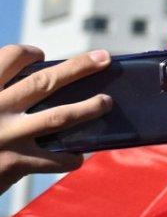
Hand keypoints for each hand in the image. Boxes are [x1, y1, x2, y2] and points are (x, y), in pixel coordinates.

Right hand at [0, 44, 116, 186]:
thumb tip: (29, 87)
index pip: (9, 58)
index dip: (28, 53)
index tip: (39, 55)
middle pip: (44, 82)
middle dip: (78, 67)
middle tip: (103, 58)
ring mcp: (7, 136)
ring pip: (58, 117)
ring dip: (87, 108)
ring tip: (106, 101)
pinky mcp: (14, 163)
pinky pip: (53, 159)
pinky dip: (70, 157)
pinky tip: (78, 156)